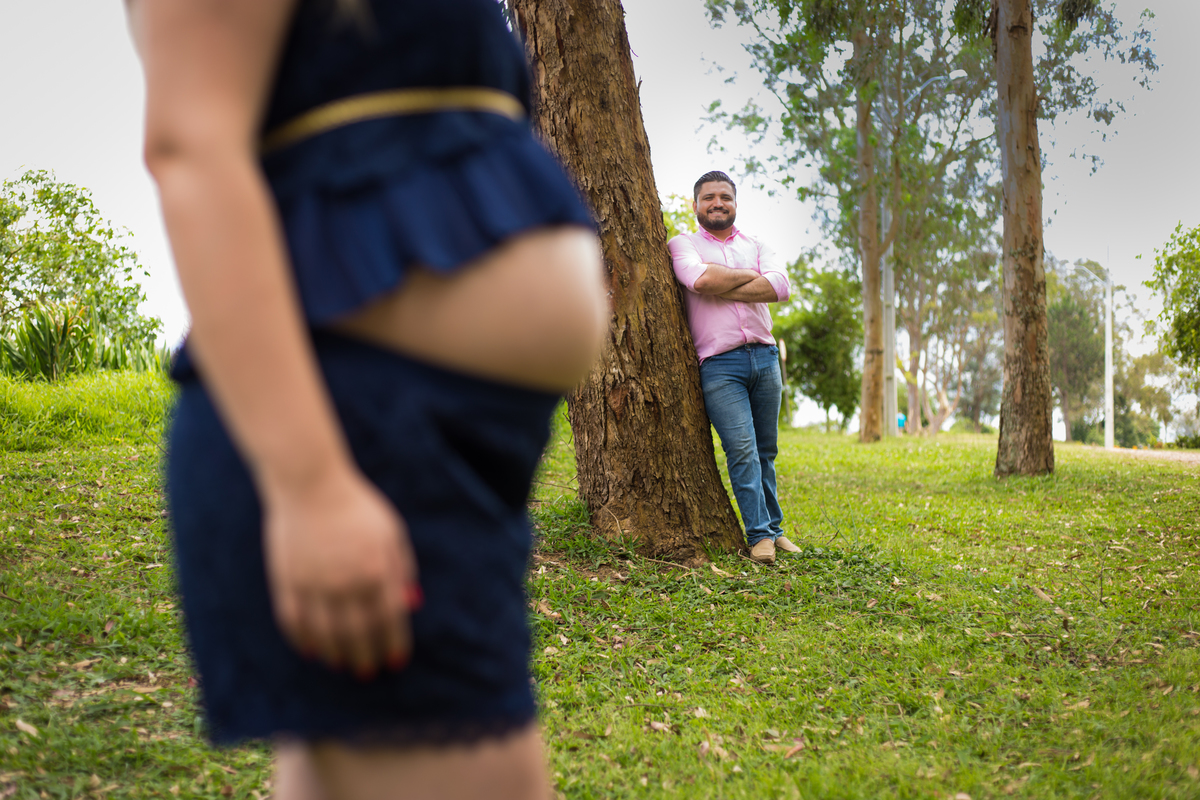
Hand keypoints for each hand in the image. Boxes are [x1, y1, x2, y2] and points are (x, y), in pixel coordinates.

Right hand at [262, 463, 418, 678]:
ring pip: (326, 633)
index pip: (389, 619)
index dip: (394, 643)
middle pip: (359, 633)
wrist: (311, 484)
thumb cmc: (358, 507)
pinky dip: (303, 640)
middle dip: (366, 656)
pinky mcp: (287, 580)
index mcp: (377, 570)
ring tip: (343, 665)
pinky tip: (312, 650)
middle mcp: (347, 582)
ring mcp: (314, 584)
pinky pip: (294, 620)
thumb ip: (402, 568)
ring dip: (336, 654)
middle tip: (368, 671)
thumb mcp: (392, 533)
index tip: (396, 661)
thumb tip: (409, 604)